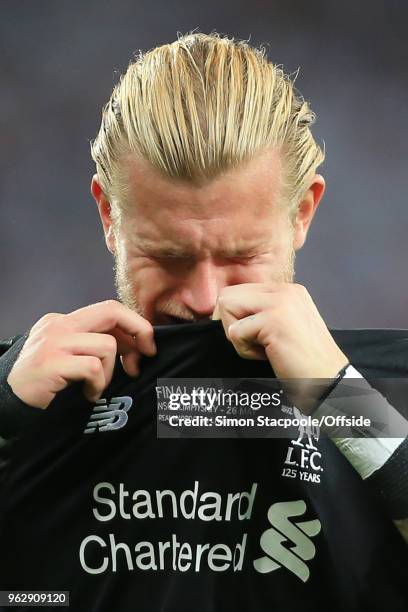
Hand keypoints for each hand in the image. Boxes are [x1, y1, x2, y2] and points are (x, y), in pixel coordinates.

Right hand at [7, 300, 155, 408]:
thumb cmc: (44, 381)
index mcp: (64, 320)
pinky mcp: (51, 362)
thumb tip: (135, 346)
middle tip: (145, 357)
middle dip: (139, 330)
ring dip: (109, 372)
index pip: (109, 310)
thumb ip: (95, 344)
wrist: (7, 400)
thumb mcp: (69, 355)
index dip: (134, 326)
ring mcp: (54, 342)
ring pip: (106, 345)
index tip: (146, 347)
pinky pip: (93, 367)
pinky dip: (97, 385)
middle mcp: (59, 324)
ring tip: (95, 387)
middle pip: (111, 311)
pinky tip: (87, 394)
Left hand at [212, 283, 347, 379]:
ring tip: (265, 349)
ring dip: (238, 336)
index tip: (257, 337)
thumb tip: (224, 311)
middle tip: (257, 344)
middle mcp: (284, 290)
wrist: (329, 382)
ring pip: (226, 307)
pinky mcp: (274, 320)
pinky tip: (270, 356)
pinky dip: (246, 351)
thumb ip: (261, 313)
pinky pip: (234, 332)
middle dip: (231, 324)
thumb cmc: (304, 363)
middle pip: (227, 296)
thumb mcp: (283, 326)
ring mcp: (280, 302)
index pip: (239, 291)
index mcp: (287, 290)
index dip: (237, 318)